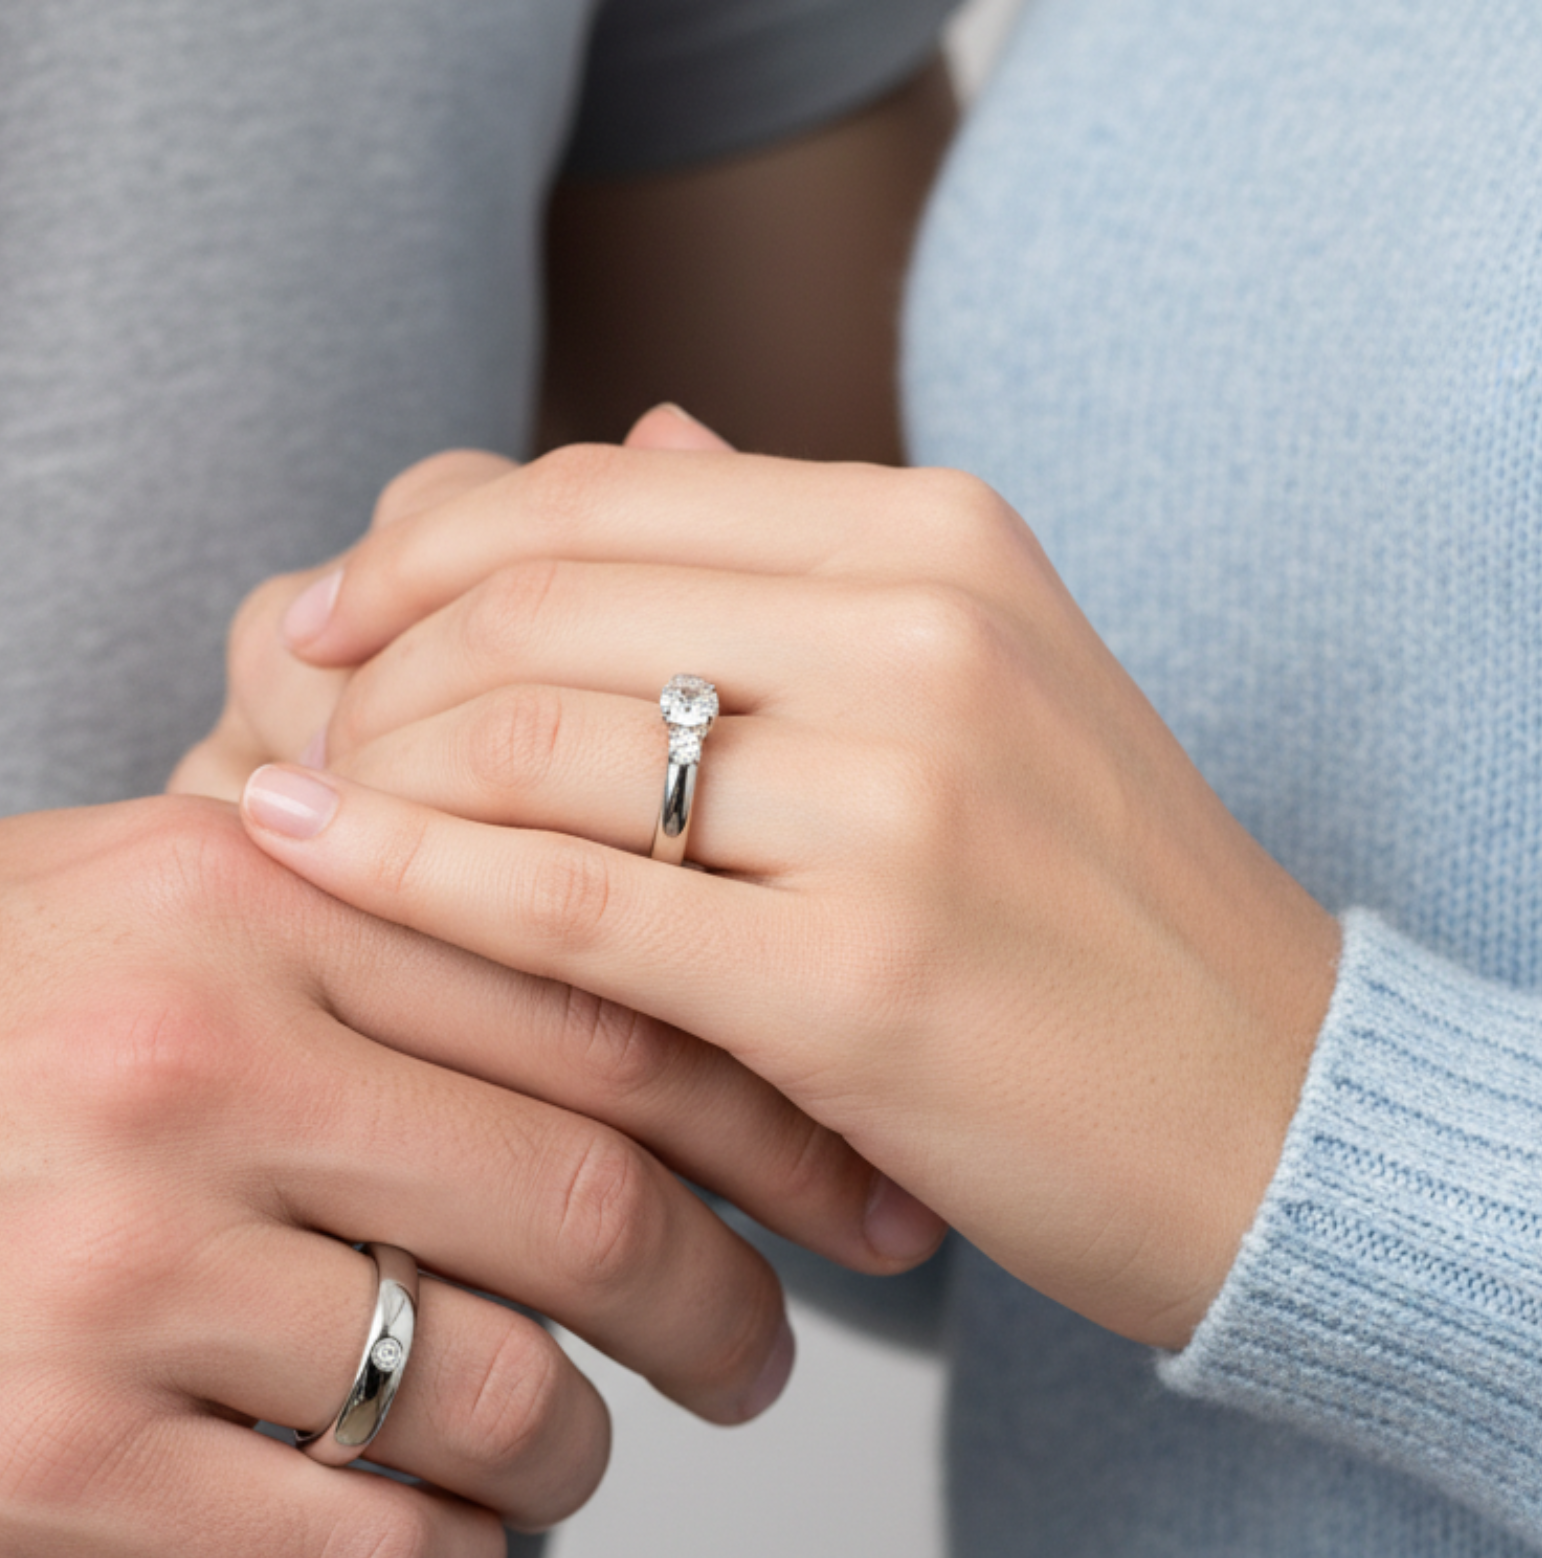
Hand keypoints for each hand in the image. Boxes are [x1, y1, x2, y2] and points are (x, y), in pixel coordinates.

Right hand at [0, 797, 863, 1557]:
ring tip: (572, 1455)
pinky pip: (362, 1551)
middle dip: (727, 1305)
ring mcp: (116, 1267)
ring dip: (585, 1453)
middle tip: (764, 1356)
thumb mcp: (107, 889)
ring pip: (501, 1394)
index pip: (600, 997)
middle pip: (593, 1200)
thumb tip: (591, 984)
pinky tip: (439, 1549)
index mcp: (234, 891)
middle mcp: (190, 1059)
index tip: (852, 1184)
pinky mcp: (47, 1465)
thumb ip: (345, 911)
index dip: (770, 1109)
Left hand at [237, 431, 1340, 1345]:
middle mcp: (921, 636)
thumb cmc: (1087, 914)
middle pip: (538, 601)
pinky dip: (405, 875)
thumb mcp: (974, 684)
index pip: (594, 493)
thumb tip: (628, 442)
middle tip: (293, 735)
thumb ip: (794, 561)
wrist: (1267, 1112)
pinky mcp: (857, 982)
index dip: (417, 548)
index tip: (322, 619)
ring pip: (532, 742)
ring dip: (372, 771)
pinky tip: (304, 861)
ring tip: (295, 813)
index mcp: (938, 540)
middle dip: (373, 669)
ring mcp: (898, 807)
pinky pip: (562, 906)